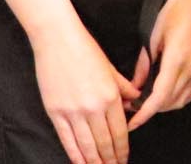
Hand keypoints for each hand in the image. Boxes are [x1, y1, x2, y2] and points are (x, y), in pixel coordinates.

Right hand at [33, 23, 139, 163]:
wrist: (57, 39)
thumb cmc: (85, 50)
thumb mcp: (111, 69)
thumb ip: (125, 89)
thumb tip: (134, 104)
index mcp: (111, 97)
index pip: (119, 132)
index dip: (122, 149)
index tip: (123, 159)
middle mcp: (93, 108)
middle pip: (104, 142)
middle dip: (110, 159)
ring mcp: (73, 112)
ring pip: (86, 145)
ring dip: (94, 161)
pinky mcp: (55, 112)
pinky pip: (67, 140)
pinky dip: (75, 155)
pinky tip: (80, 163)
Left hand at [128, 0, 190, 129]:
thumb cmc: (176, 10)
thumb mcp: (154, 35)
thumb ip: (145, 64)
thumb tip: (135, 86)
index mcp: (177, 60)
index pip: (160, 97)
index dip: (145, 113)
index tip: (132, 123)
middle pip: (171, 103)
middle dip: (152, 110)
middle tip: (134, 107)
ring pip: (183, 100)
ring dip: (165, 105)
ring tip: (149, 101)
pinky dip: (178, 98)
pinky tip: (167, 92)